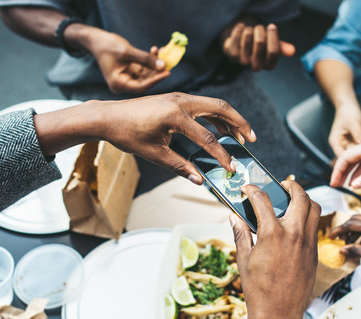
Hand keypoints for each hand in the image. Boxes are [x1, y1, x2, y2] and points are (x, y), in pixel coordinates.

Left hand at [34, 93, 255, 183]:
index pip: (207, 138)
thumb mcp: (153, 154)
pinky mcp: (176, 98)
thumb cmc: (127, 135)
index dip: (221, 156)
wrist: (108, 116)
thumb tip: (199, 179)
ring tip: (240, 136)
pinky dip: (215, 116)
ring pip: (213, 104)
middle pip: (221, 109)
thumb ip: (179, 166)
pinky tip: (220, 131)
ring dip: (229, 119)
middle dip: (239, 124)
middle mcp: (180, 101)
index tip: (230, 168)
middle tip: (252, 139)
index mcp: (175, 116)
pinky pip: (203, 105)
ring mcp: (179, 97)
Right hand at [85, 29, 169, 93]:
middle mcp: (123, 84)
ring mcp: (126, 78)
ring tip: (162, 51)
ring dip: (154, 64)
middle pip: (145, 82)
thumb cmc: (107, 45)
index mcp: (118, 84)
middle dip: (156, 71)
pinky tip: (155, 50)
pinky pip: (143, 68)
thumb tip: (163, 66)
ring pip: (145, 74)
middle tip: (169, 61)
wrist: (96, 40)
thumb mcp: (127, 51)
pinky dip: (150, 61)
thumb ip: (145, 59)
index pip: (140, 87)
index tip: (167, 72)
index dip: (154, 80)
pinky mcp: (130, 71)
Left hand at [221, 18, 294, 70]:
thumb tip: (292, 51)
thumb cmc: (259, 46)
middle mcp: (256, 66)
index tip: (271, 26)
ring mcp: (242, 61)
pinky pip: (237, 34)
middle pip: (260, 42)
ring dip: (249, 28)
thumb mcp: (272, 45)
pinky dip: (240, 28)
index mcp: (268, 65)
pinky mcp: (232, 54)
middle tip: (258, 28)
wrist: (239, 47)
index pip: (273, 52)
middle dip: (260, 29)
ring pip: (248, 36)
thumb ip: (281, 48)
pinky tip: (241, 30)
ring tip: (249, 31)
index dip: (273, 36)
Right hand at [227, 181, 319, 318]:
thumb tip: (234, 217)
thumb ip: (241, 234)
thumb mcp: (244, 260)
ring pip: (315, 208)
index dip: (253, 190)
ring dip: (305, 199)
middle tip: (281, 185)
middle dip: (290, 186)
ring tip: (294, 199)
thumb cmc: (259, 291)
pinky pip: (315, 227)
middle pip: (299, 196)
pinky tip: (297, 223)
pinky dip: (308, 218)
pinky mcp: (314, 253)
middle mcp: (294, 234)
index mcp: (272, 233)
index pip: (263, 200)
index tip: (247, 188)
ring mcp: (308, 243)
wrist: (279, 315)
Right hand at [328, 103, 360, 154]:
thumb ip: (357, 134)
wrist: (349, 105)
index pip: (343, 156)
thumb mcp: (352, 122)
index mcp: (336, 142)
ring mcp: (350, 143)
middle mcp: (342, 145)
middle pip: (354, 153)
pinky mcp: (357, 141)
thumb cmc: (347, 112)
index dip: (354, 158)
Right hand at [330, 137, 360, 187]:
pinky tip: (353, 182)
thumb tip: (352, 186)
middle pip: (348, 158)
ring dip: (347, 173)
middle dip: (339, 172)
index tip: (333, 183)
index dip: (337, 170)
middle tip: (334, 186)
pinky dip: (356, 173)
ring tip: (341, 185)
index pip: (346, 157)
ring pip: (354, 162)